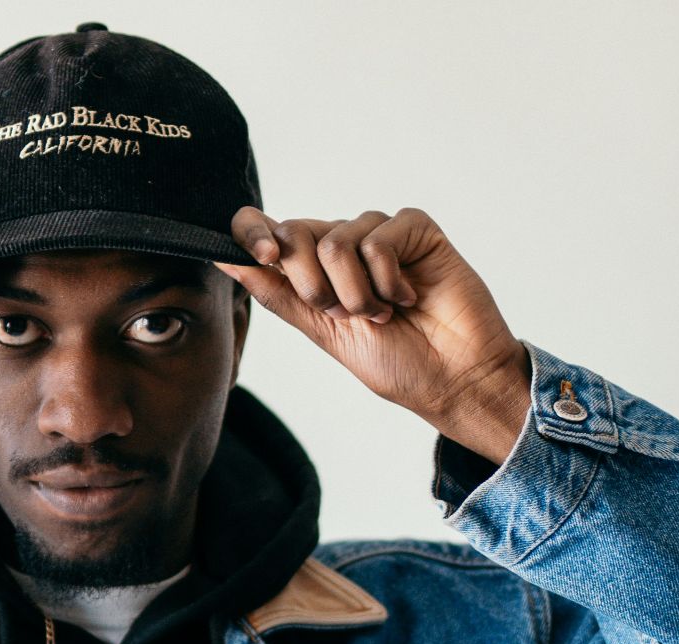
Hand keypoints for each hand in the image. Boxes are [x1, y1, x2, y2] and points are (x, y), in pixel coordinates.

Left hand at [214, 207, 531, 464]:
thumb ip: (279, 293)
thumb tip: (226, 262)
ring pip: (337, 240)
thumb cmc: (397, 361)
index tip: (260, 256)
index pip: (268, 229)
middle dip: (313, 285)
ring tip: (385, 312)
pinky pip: (379, 238)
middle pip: (296, 233)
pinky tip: (409, 296)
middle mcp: (344, 244)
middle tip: (348, 314)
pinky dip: (388, 279)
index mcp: (315, 269)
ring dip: (357, 293)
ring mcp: (379, 234)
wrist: (453, 379)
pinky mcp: (415, 229)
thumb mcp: (323, 330)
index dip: (252, 231)